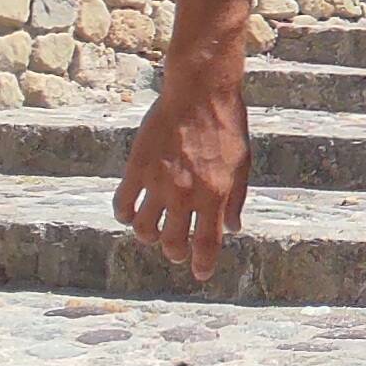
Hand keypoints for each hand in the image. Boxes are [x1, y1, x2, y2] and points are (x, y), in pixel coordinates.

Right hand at [112, 75, 250, 279]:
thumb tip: (233, 228)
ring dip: (149, 237)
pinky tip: (130, 213)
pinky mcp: (137, 167)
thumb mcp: (242, 163)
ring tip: (154, 234)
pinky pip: (123, 203)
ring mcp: (158, 182)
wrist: (200, 91)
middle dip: (175, 253)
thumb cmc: (226, 125)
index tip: (200, 273)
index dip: (202, 264)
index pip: (206, 244)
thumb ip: (236, 199)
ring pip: (144, 229)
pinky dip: (125, 214)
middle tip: (177, 252)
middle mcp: (185, 194)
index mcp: (214, 195)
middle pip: (173, 243)